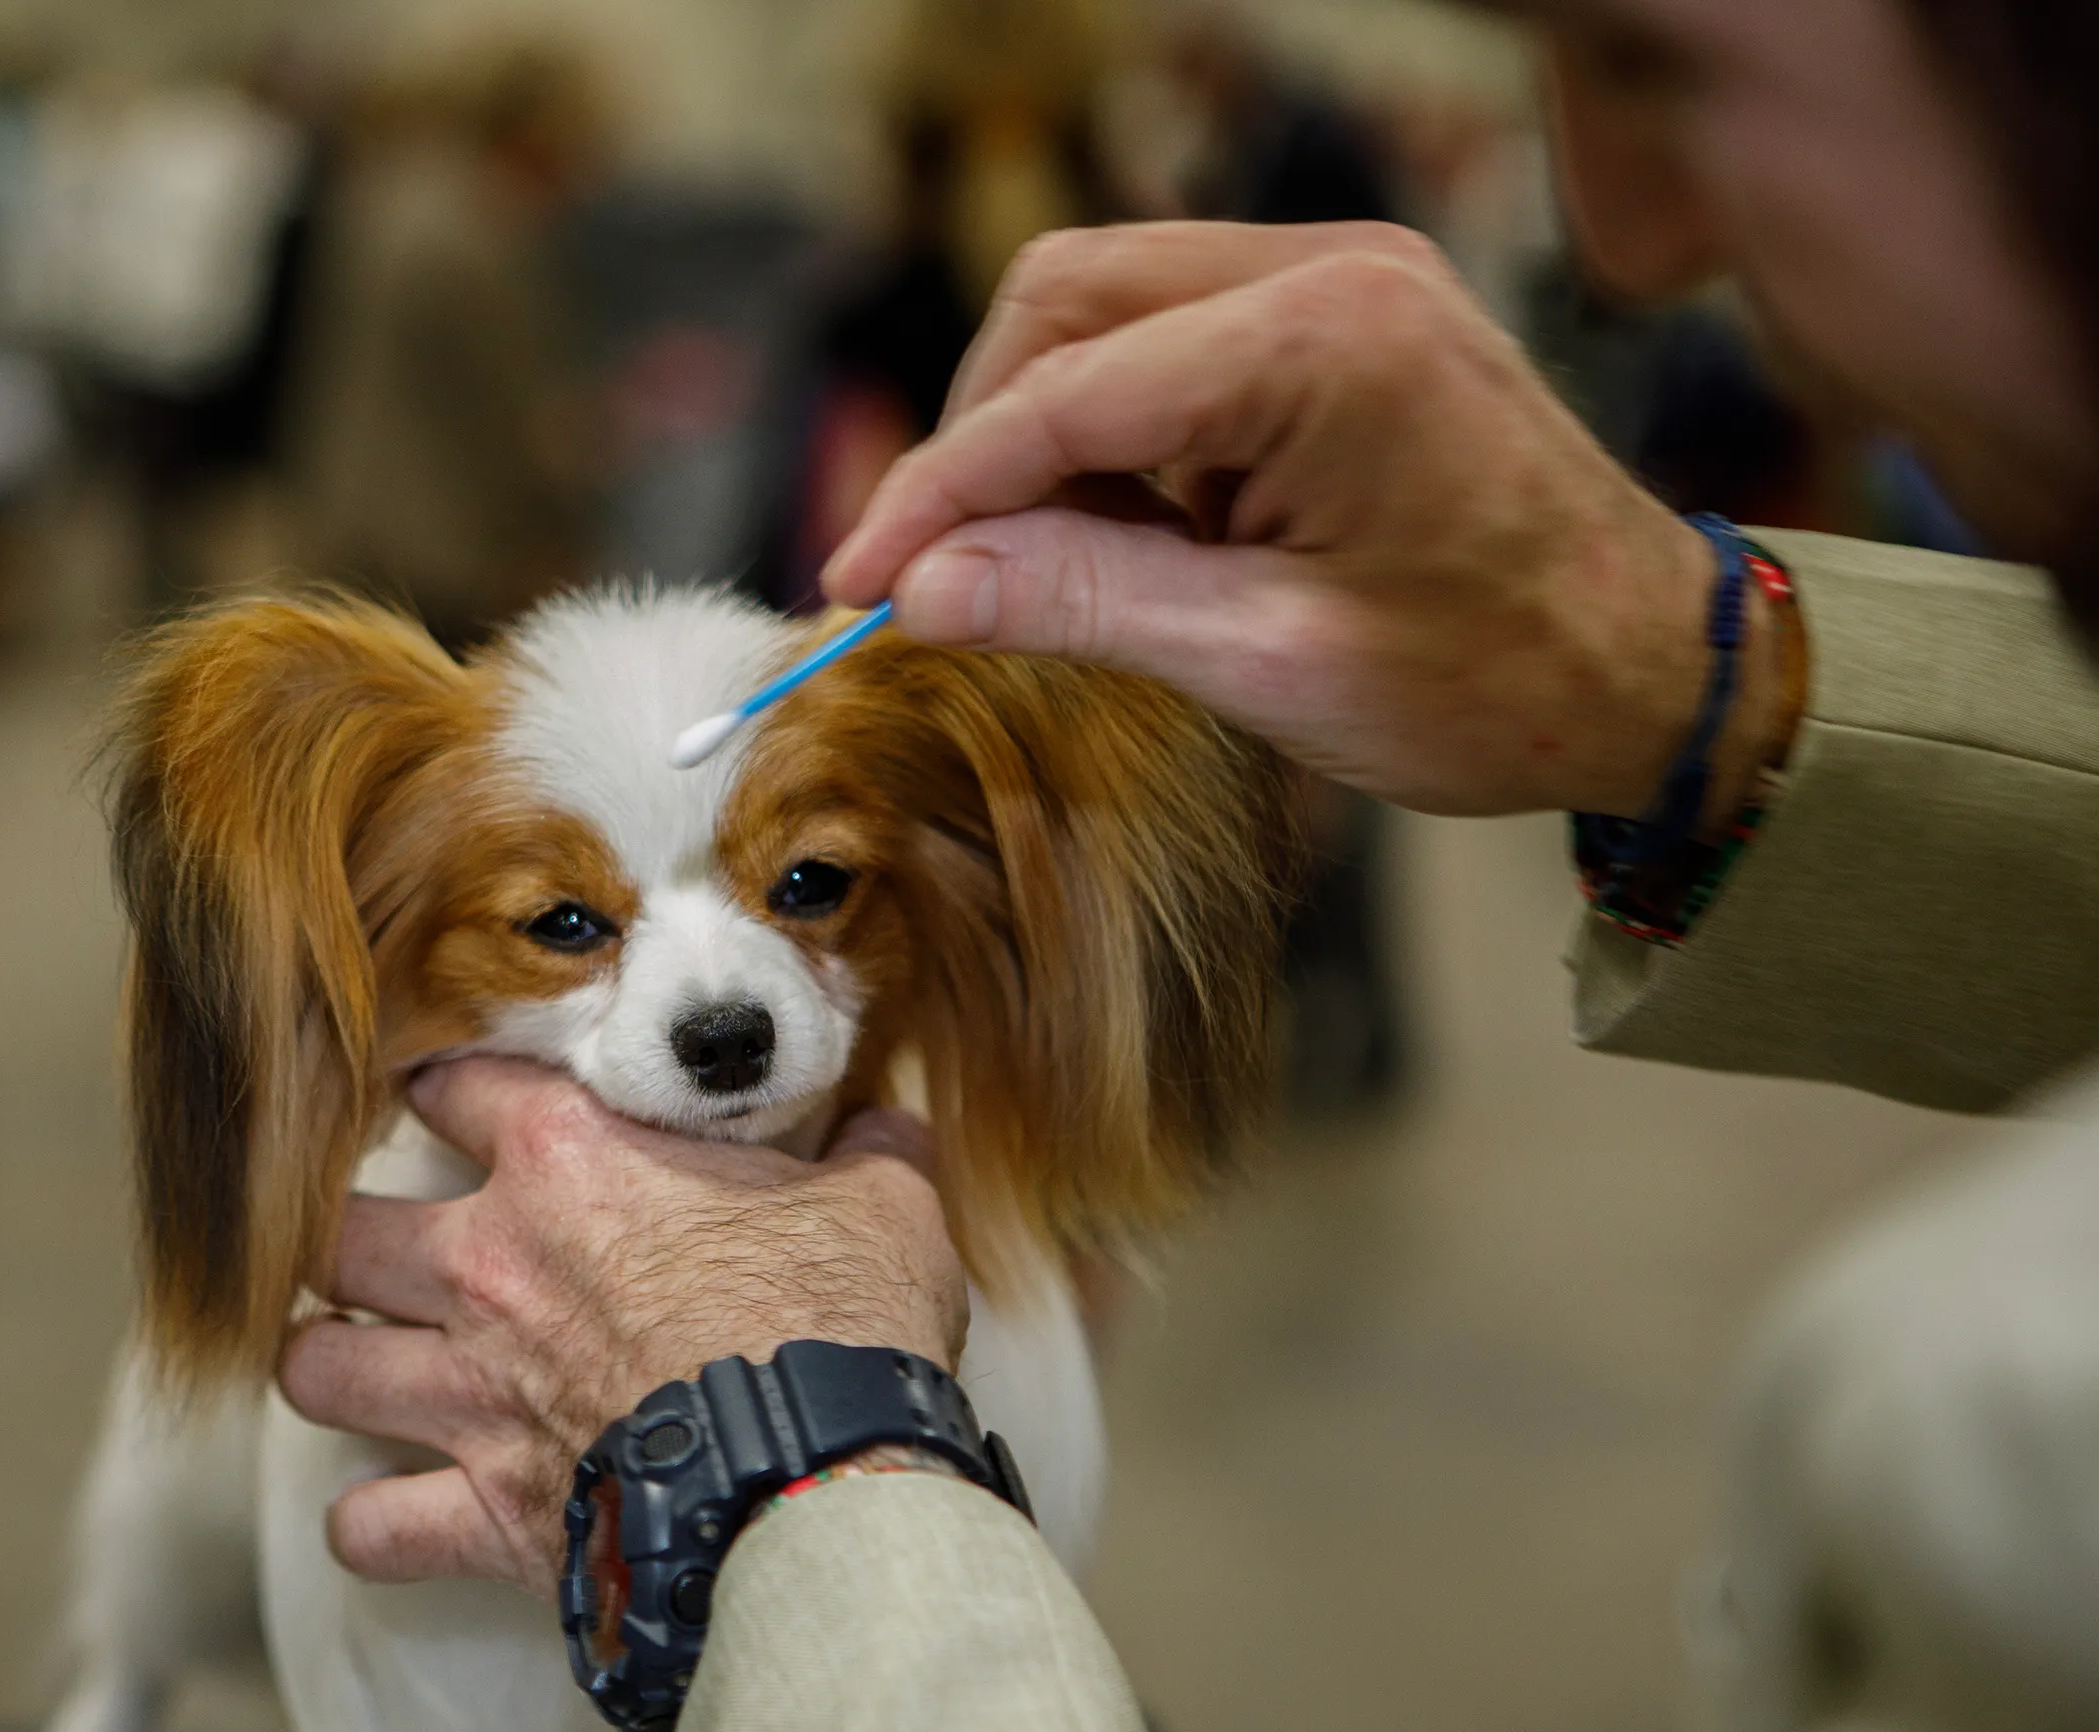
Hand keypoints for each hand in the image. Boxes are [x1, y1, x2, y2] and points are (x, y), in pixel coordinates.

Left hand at [277, 1058, 966, 1589]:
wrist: (821, 1469)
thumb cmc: (841, 1320)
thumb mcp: (881, 1205)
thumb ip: (872, 1153)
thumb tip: (893, 1125)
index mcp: (572, 1164)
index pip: (457, 1086)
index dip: (446, 1084)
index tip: (449, 1093)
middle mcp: (490, 1268)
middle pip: (340, 1234)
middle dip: (342, 1241)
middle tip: (376, 1250)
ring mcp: (472, 1393)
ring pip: (318, 1370)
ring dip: (329, 1368)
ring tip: (352, 1367)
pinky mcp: (485, 1509)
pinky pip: (370, 1528)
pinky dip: (371, 1527)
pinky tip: (390, 1516)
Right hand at [825, 221, 1781, 822]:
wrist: (1655, 669)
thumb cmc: (1498, 681)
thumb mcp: (1269, 662)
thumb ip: (1083, 603)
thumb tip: (922, 590)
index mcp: (1324, 346)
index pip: (1062, 393)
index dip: (937, 492)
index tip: (856, 580)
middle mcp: (1331, 271)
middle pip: (1065, 301)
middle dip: (984, 438)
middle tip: (946, 576)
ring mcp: (1342, 280)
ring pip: (1108, 310)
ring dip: (1048, 431)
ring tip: (1053, 570)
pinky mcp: (1344, 315)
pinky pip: (1175, 340)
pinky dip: (1120, 431)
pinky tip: (1131, 532)